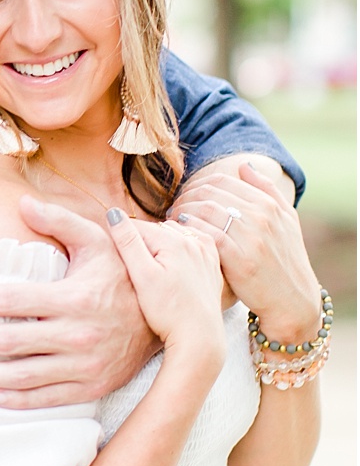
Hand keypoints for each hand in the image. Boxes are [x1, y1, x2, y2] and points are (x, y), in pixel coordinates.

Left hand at [0, 197, 153, 408]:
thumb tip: (22, 202)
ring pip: (22, 375)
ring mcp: (86, 365)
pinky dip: (17, 400)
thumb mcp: (99, 241)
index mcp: (74, 297)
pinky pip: (48, 398)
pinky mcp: (93, 387)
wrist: (172, 319)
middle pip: (9, 341)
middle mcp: (78, 334)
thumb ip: (59, 220)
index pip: (12, 300)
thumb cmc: (126, 275)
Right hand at [104, 210, 224, 352]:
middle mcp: (193, 240)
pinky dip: (180, 248)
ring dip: (160, 245)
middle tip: (133, 268)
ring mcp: (205, 252)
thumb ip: (127, 242)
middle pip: (156, 230)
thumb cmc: (167, 311)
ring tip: (152, 269)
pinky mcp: (212, 264)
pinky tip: (173, 265)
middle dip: (141, 242)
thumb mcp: (141, 276)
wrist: (200, 337)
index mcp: (173, 240)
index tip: (115, 258)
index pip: (136, 226)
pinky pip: (192, 244)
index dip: (121, 240)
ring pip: (173, 236)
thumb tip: (113, 213)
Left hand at [171, 163, 320, 343]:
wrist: (293, 300)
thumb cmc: (285, 259)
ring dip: (182, 213)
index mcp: (269, 204)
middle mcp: (261, 217)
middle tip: (173, 208)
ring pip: (204, 210)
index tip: (185, 197)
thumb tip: (244, 165)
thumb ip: (266, 190)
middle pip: (208, 193)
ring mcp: (252, 237)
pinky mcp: (240, 259)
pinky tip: (179, 236)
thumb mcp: (286, 221)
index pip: (221, 181)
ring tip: (173, 221)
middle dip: (185, 197)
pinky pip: (206, 235)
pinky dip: (188, 231)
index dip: (196, 186)